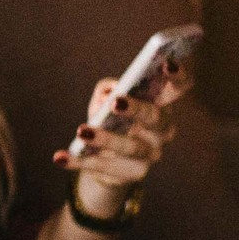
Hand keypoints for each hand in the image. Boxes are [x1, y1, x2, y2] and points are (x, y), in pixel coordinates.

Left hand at [51, 64, 190, 208]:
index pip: (179, 88)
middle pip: (156, 118)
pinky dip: (78, 161)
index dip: (177, 76)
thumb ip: (107, 90)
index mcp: (162, 105)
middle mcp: (164, 129)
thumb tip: (109, 92)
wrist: (106, 161)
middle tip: (116, 102)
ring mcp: (151, 154)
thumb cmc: (110, 121)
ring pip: (132, 147)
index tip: (166, 65)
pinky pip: (104, 167)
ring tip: (82, 131)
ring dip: (106, 138)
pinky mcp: (133, 174)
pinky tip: (59, 157)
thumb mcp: (105, 102)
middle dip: (137, 109)